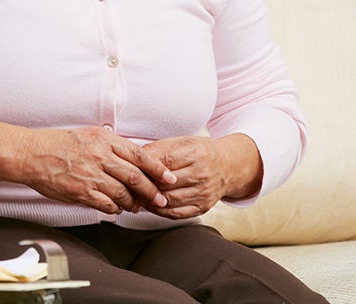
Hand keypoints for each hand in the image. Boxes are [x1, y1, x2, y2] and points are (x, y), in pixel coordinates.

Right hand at [10, 126, 176, 214]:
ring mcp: (90, 175)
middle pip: (135, 177)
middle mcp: (99, 156)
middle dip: (152, 191)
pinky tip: (116, 208)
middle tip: (160, 199)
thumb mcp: (87, 135)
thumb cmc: (57, 144)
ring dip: (133, 202)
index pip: (140, 155)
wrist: (30, 154)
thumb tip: (133, 159)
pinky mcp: (81, 192)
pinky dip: (115, 209)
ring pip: (123, 193)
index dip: (158, 169)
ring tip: (136, 206)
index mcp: (103, 140)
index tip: (169, 178)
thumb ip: (110, 146)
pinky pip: (106, 205)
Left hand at [140, 134, 262, 218]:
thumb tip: (133, 156)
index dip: (144, 166)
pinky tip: (149, 204)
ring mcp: (203, 193)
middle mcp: (202, 174)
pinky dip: (159, 210)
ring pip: (168, 200)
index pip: (164, 161)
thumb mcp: (181, 142)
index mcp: (195, 154)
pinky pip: (177, 213)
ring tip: (134, 194)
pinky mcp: (203, 206)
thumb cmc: (200, 152)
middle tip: (126, 183)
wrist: (229, 166)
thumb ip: (158, 149)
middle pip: (164, 183)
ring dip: (148, 199)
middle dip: (143, 184)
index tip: (129, 167)